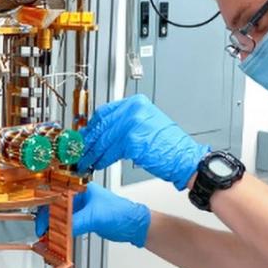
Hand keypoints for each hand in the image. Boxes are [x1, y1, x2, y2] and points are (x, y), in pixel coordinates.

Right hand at [35, 183, 150, 247]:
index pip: (58, 193)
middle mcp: (80, 196)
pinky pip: (67, 223)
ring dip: (53, 225)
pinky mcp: (84, 219)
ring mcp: (82, 208)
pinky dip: (61, 230)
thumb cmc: (121, 213)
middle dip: (47, 218)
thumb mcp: (95, 217)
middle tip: (42, 230)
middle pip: (57, 205)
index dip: (46, 205)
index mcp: (82, 188)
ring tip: (46, 235)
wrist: (134, 226)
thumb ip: (75, 222)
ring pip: (61, 215)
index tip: (41, 218)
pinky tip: (56, 236)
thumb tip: (59, 229)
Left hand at [79, 95, 209, 189]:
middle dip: (88, 140)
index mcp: (136, 103)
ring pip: (103, 140)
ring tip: (87, 161)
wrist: (186, 158)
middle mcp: (133, 110)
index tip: (84, 135)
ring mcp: (132, 124)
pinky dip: (102, 159)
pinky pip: (110, 152)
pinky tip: (98, 164)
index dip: (92, 126)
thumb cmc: (169, 146)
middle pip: (101, 125)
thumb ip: (125, 124)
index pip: (105, 112)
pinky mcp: (131, 141)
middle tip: (81, 150)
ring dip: (93, 153)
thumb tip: (103, 132)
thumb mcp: (146, 124)